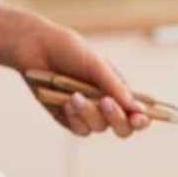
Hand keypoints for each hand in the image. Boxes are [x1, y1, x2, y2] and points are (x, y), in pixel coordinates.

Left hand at [0, 5, 149, 137]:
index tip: (139, 118)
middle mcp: (105, 104)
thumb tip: (136, 108)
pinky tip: (65, 102)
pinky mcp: (68, 119)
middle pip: (123, 128)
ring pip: (100, 128)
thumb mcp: (96, 65)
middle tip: (105, 103)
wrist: (35, 47)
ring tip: (74, 96)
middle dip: (117, 119)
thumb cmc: (69, 51)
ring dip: (89, 113)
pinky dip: (74, 117)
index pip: (138, 112)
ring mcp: (87, 113)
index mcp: (118, 90)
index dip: (142, 119)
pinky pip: (80, 129)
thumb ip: (115, 87)